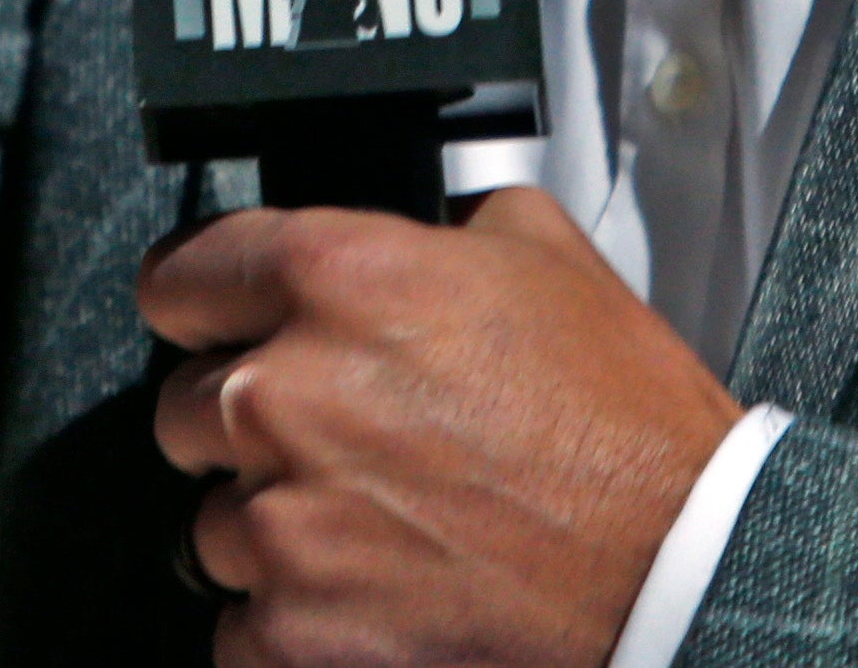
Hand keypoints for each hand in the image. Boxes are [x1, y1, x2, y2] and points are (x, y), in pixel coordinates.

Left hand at [145, 189, 745, 667]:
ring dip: (281, 526)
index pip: (181, 276)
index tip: (212, 324)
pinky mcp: (292, 633)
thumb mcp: (545, 254)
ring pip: (214, 524)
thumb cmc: (624, 430)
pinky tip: (377, 595)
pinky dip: (295, 622)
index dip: (203, 302)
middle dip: (255, 425)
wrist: (676, 574)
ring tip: (384, 526)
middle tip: (351, 442)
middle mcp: (289, 395)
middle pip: (183, 408)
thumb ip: (438, 230)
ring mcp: (283, 524)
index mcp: (339, 279)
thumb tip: (405, 238)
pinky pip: (239, 627)